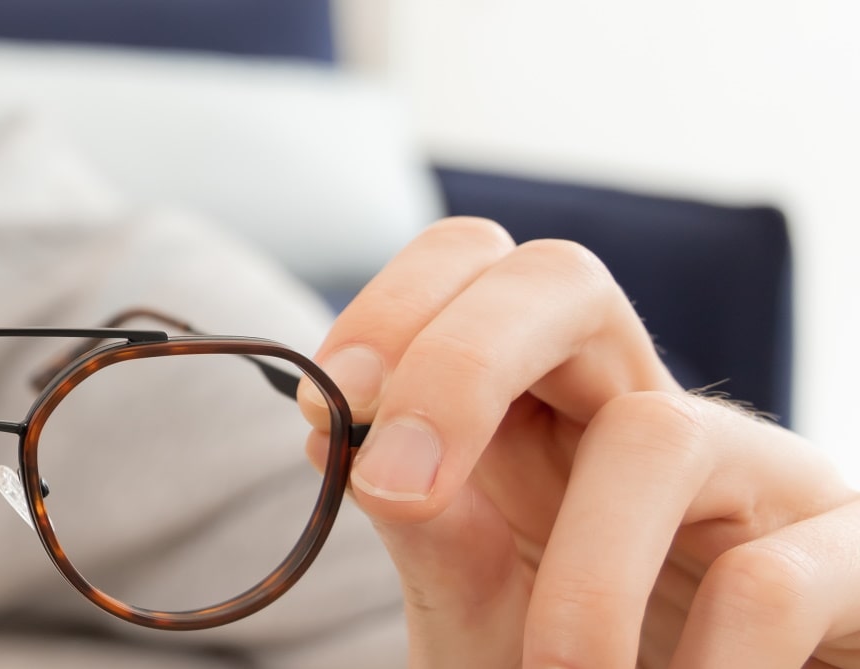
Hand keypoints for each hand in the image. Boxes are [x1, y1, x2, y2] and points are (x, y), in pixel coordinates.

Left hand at [297, 217, 859, 666]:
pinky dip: (704, 665)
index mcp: (546, 418)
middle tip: (400, 487)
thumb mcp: (487, 619)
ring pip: (662, 434)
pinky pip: (773, 579)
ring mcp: (764, 479)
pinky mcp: (854, 560)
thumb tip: (351, 444)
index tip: (324, 417)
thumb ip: (433, 541)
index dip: (394, 311)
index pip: (476, 274)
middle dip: (458, 364)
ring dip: (584, 580)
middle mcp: (652, 419)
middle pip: (562, 284)